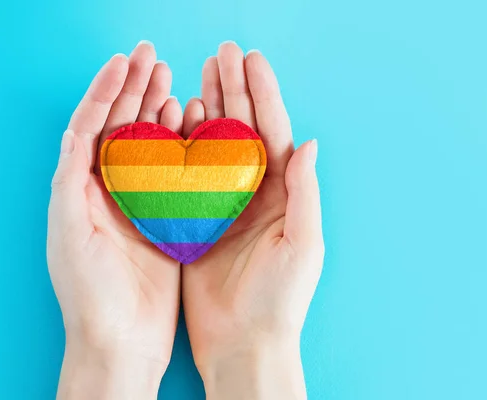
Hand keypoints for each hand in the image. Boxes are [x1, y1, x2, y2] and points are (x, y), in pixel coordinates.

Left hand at [47, 41, 183, 398]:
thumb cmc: (89, 293)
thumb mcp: (69, 233)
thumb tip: (76, 130)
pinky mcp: (165, 218)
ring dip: (158, 111)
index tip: (124, 62)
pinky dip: (182, 146)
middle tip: (152, 58)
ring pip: (149, 145)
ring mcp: (138, 202)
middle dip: (134, 89)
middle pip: (121, 128)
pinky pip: (174, 173)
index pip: (91, 126)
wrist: (121, 339)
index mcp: (79, 190)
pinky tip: (193, 126)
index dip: (106, 90)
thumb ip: (70, 181)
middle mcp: (108, 191)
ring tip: (172, 81)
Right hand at [182, 42, 324, 399]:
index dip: (263, 94)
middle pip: (244, 130)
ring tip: (199, 74)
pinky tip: (177, 120)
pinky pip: (189, 174)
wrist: (244, 342)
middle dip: (235, 90)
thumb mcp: (302, 244)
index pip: (274, 132)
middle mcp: (255, 193)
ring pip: (215, 145)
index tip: (251, 60)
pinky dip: (183, 145)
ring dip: (209, 108)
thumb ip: (304, 192)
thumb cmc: (281, 299)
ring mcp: (225, 203)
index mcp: (284, 194)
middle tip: (222, 53)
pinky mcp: (198, 220)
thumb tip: (309, 141)